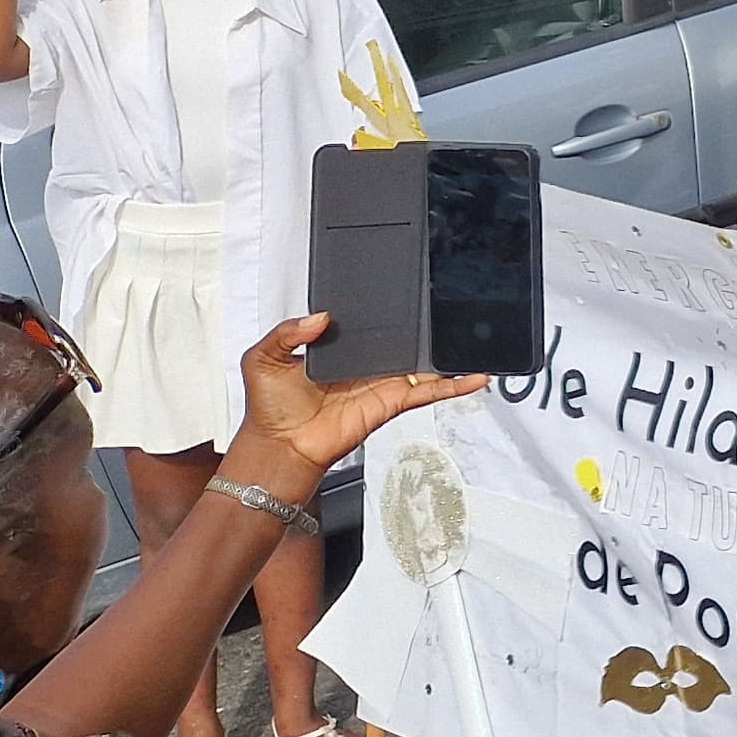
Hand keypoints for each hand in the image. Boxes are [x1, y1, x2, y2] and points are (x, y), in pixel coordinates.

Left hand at [217, 313, 489, 494]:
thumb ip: (286, 332)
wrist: (281, 445)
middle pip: (404, 341)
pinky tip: (473, 378)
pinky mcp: (393, 402)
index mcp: (339, 349)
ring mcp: (383, 383)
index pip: (369, 325)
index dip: (385, 310)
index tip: (403, 292)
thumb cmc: (270, 409)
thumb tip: (318, 317)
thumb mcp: (262, 358)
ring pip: (424, 365)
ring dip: (448, 356)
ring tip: (473, 341)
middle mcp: (365, 365)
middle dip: (426, 328)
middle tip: (443, 308)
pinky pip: (429, 391)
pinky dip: (454, 386)